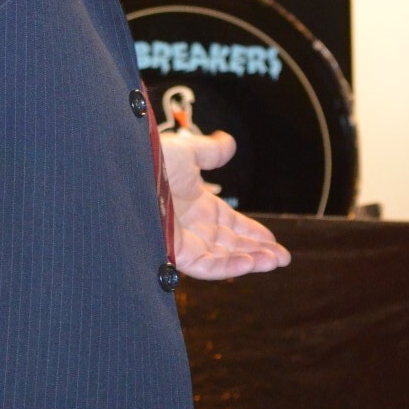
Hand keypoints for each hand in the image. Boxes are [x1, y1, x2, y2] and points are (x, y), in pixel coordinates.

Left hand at [161, 129, 290, 279]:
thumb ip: (210, 151)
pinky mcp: (174, 253)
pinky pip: (207, 266)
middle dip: (257, 251)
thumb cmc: (149, 158)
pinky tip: (252, 262)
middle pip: (229, 244)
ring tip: (276, 260)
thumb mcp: (186, 151)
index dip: (252, 232)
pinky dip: (230, 266)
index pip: (229, 224)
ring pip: (221, 257)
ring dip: (250, 260)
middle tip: (283, 257)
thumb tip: (229, 143)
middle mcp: (190, 225)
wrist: (125, 170)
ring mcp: (182, 240)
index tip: (273, 239)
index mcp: (194, 204)